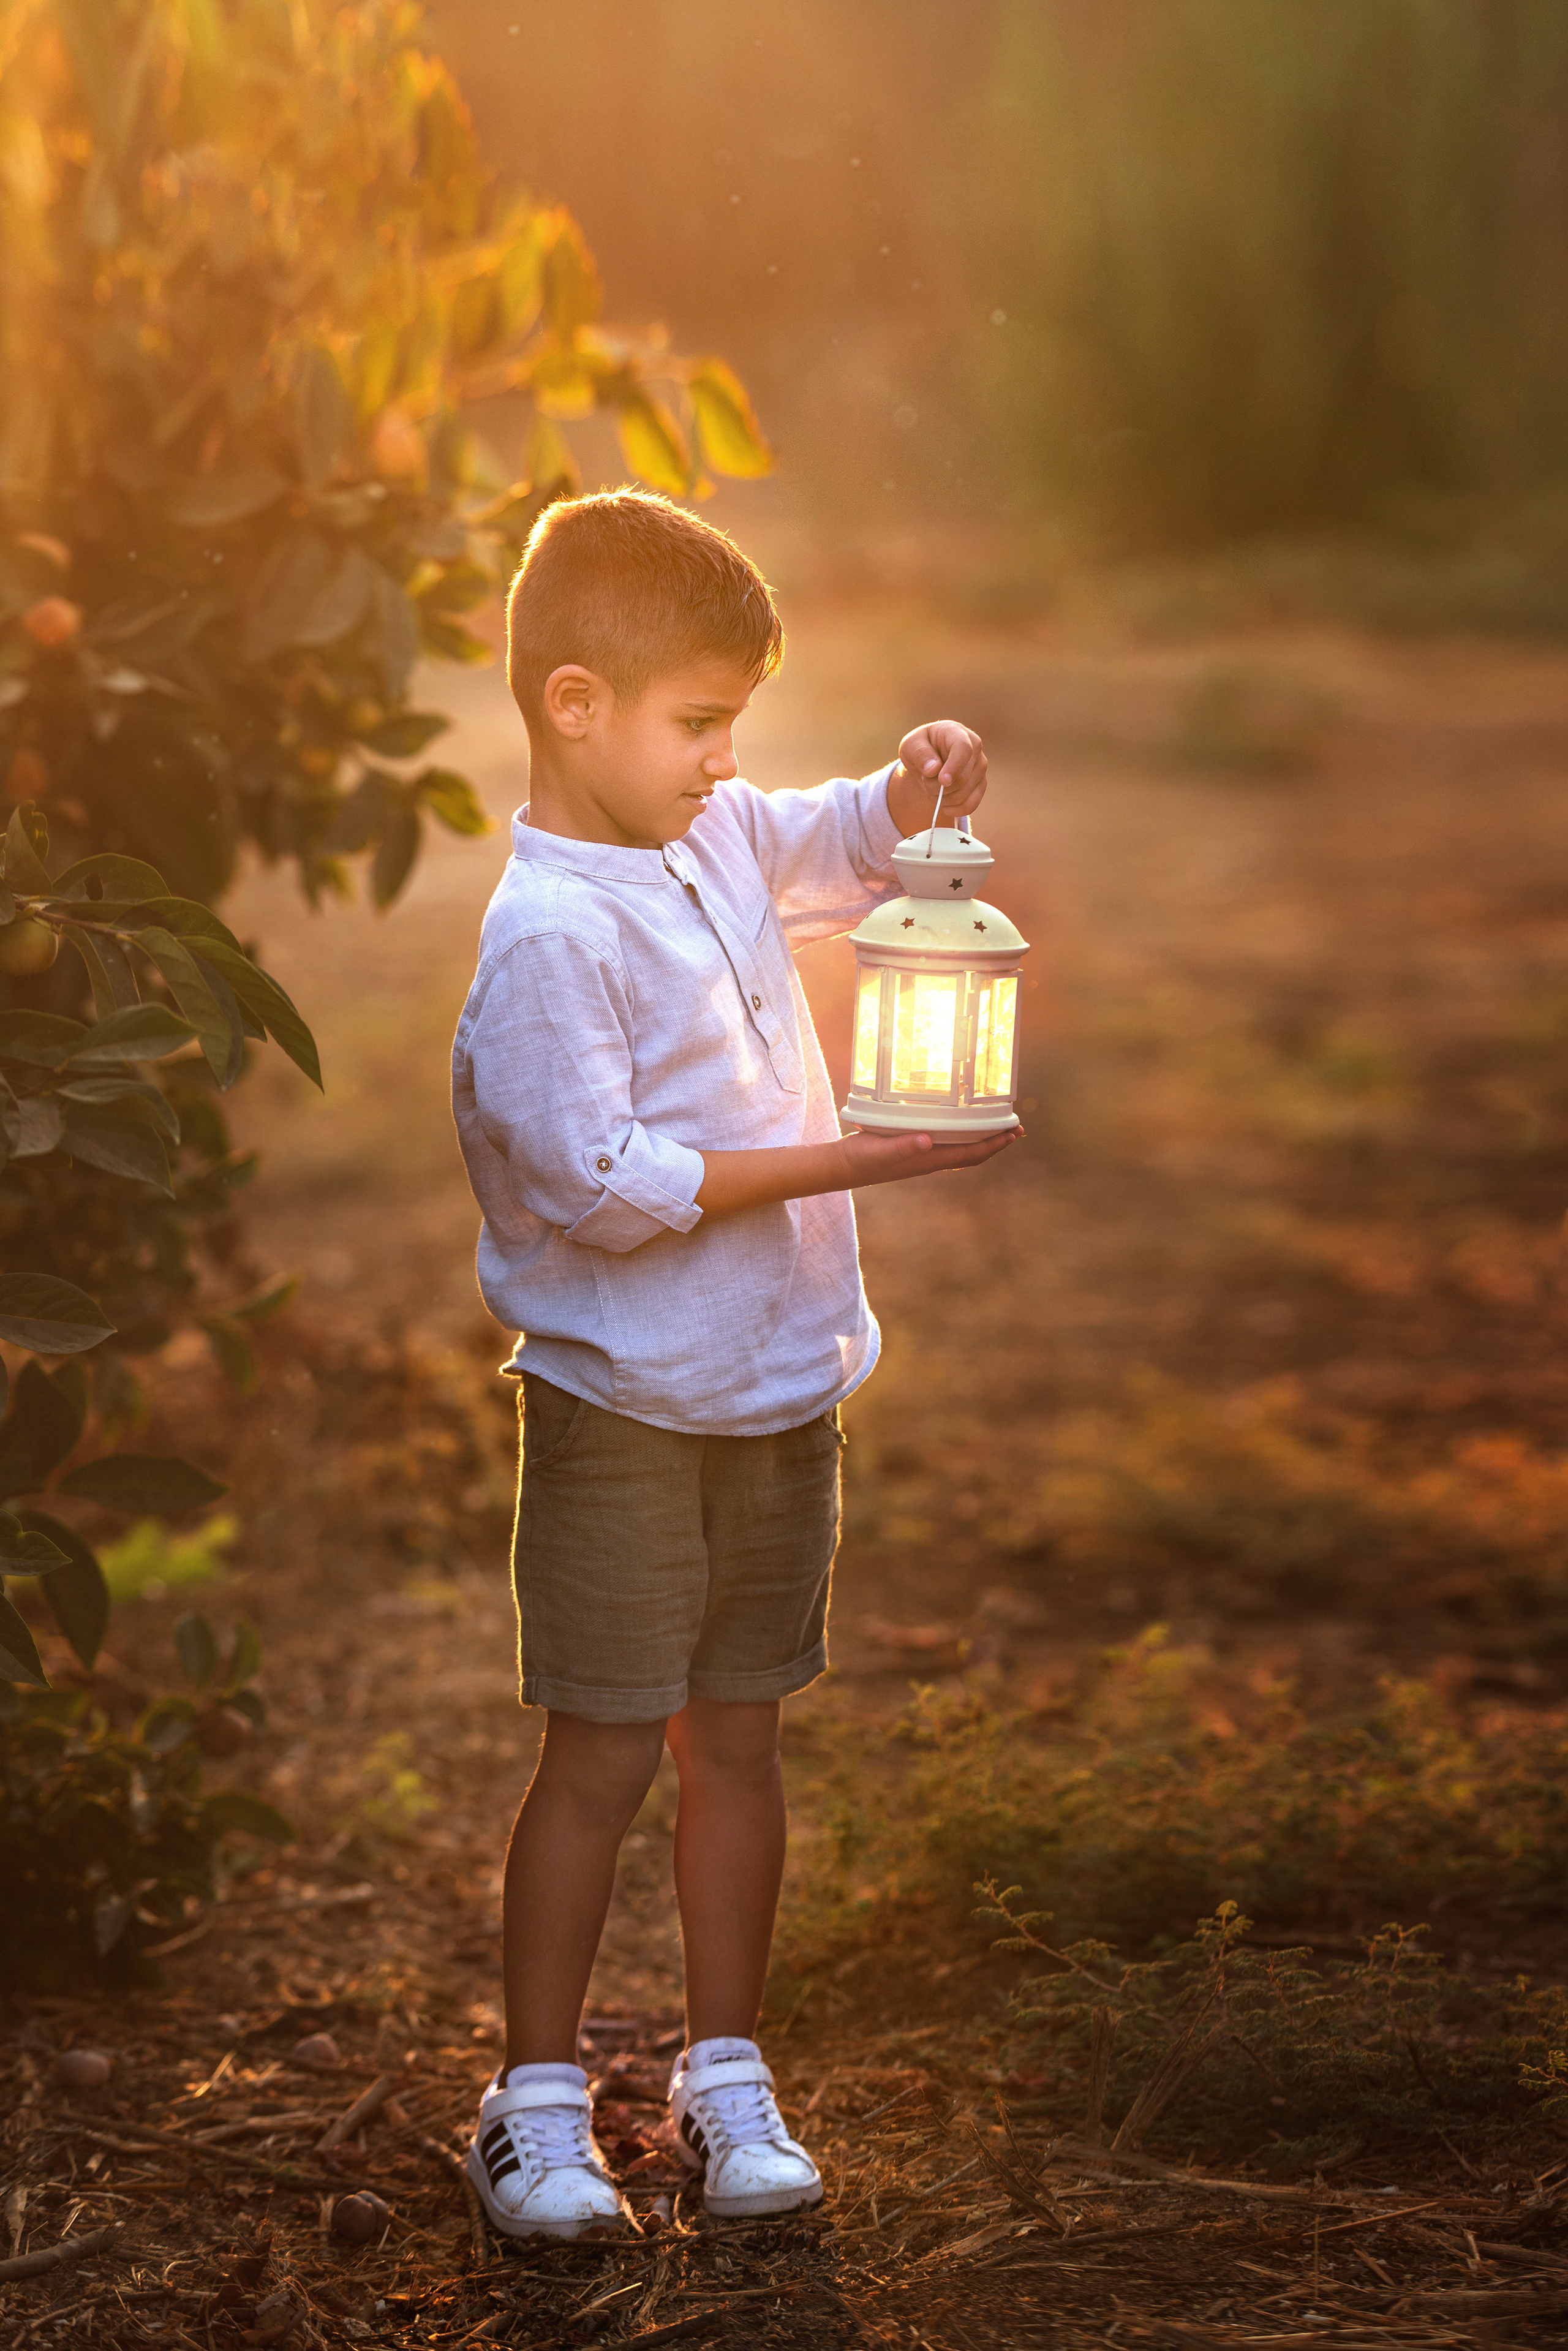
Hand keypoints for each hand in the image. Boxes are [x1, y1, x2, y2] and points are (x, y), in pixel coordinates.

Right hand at [839, 1125, 1021, 1186]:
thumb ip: (903, 1147)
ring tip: (995, 1125)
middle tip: (1016, 1127)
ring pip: (961, 1148)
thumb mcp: (881, 1150)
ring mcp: (922, 1155)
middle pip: (973, 1153)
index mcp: (929, 1160)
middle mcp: (931, 1159)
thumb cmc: (861, 1158)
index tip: (1014, 1132)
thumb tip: (928, 1142)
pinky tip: (957, 1122)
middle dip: (996, 1141)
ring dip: (981, 1138)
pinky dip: (961, 1133)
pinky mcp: (913, 1148)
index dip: (994, 1145)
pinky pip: (946, 1142)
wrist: (842, 1166)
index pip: (971, 1154)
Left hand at [887, 719, 987, 834]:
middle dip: (937, 787)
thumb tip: (933, 769)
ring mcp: (980, 767)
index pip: (963, 749)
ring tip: (932, 788)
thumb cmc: (920, 748)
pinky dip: (953, 809)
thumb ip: (920, 753)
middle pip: (961, 777)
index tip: (942, 780)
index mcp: (956, 733)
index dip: (954, 766)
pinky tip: (943, 804)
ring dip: (942, 798)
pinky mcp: (981, 784)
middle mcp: (975, 748)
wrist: (930, 759)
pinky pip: (970, 805)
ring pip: (964, 794)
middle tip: (925, 782)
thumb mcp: (910, 745)